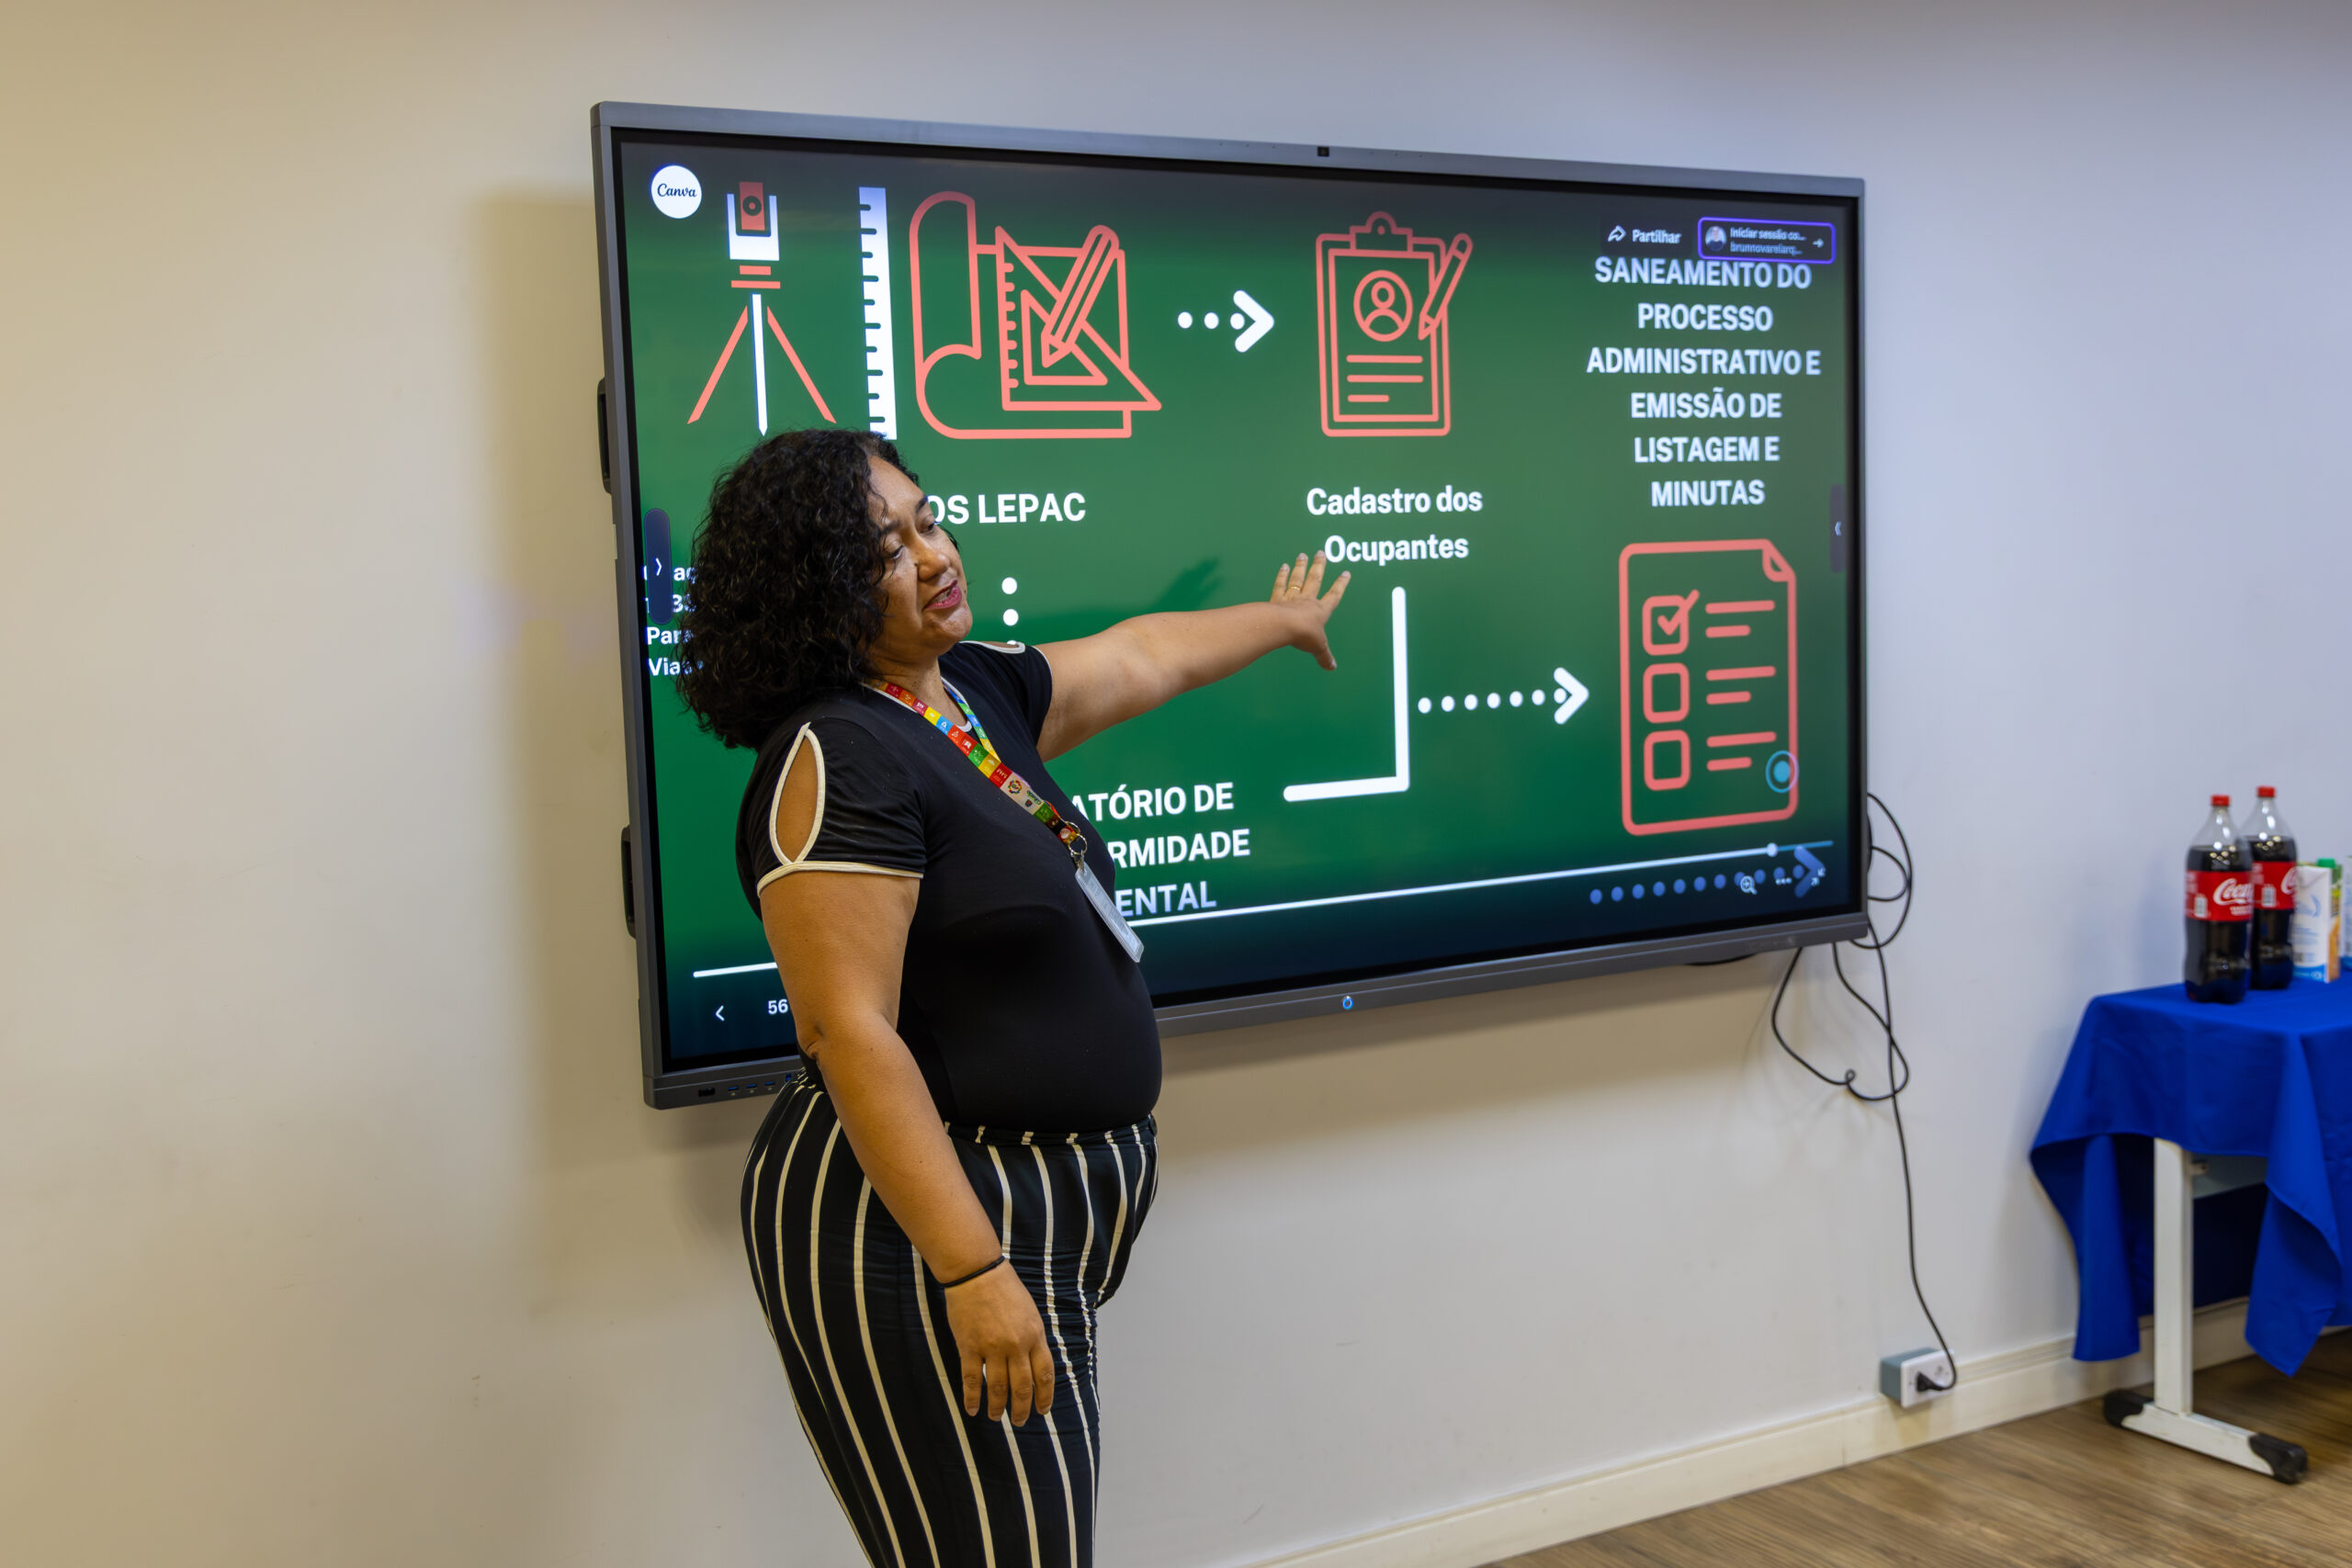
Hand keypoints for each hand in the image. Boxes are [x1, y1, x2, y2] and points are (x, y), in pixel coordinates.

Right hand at [943, 1261, 1055, 1423]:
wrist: (978, 1274)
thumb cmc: (1005, 1289)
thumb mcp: (1030, 1312)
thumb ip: (1033, 1338)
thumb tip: (1034, 1363)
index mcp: (1035, 1335)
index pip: (1044, 1374)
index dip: (1045, 1396)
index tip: (1043, 1410)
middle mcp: (1017, 1345)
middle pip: (1023, 1386)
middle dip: (1022, 1408)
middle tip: (1020, 1421)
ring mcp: (993, 1347)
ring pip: (998, 1387)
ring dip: (998, 1407)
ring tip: (996, 1417)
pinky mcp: (970, 1347)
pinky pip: (972, 1379)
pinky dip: (972, 1397)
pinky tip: (972, 1409)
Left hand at [1270, 552, 1350, 670]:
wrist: (1282, 627)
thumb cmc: (1303, 635)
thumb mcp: (1318, 648)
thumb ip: (1324, 656)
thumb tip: (1332, 667)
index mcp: (1320, 610)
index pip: (1334, 595)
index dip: (1340, 585)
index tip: (1345, 573)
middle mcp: (1307, 601)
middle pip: (1315, 580)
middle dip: (1319, 566)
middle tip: (1321, 553)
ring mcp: (1291, 598)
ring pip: (1297, 579)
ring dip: (1300, 567)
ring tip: (1302, 555)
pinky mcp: (1276, 600)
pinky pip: (1280, 586)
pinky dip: (1281, 577)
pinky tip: (1282, 567)